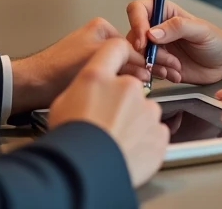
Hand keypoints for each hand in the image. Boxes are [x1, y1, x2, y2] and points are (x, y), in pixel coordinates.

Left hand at [11, 17, 179, 112]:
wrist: (31, 86)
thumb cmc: (55, 70)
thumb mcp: (96, 58)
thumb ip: (124, 59)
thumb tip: (145, 68)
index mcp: (101, 29)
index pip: (133, 45)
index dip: (148, 61)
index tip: (161, 71)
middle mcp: (97, 40)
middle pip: (128, 58)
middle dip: (142, 71)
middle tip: (159, 80)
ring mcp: (92, 56)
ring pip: (119, 70)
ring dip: (130, 81)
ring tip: (142, 92)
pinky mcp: (86, 73)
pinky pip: (109, 79)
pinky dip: (117, 87)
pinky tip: (122, 98)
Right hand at [48, 39, 169, 187]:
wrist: (85, 173)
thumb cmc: (70, 141)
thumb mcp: (62, 104)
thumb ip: (83, 89)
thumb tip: (88, 91)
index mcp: (100, 77)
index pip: (115, 48)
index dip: (117, 54)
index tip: (120, 61)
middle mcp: (127, 88)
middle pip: (130, 87)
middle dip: (121, 103)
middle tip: (106, 123)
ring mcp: (147, 110)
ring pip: (143, 111)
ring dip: (133, 123)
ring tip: (114, 141)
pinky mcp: (159, 133)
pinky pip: (154, 132)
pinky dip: (144, 141)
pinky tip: (127, 151)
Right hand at [125, 0, 221, 84]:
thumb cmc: (216, 41)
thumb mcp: (201, 30)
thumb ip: (177, 27)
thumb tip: (152, 33)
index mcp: (164, 12)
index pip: (137, 10)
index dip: (136, 24)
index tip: (144, 41)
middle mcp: (155, 29)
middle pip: (133, 37)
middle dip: (148, 53)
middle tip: (168, 61)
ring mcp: (155, 48)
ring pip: (138, 56)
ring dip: (155, 66)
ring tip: (175, 68)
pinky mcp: (157, 65)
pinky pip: (146, 71)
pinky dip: (160, 75)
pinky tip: (176, 74)